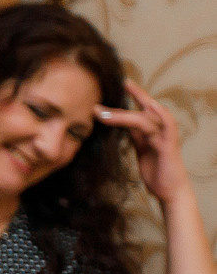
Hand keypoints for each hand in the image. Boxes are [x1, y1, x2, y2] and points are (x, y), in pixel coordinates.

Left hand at [98, 80, 190, 205]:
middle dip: (129, 98)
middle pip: (143, 109)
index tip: (121, 82)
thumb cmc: (156, 171)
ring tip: (103, 113)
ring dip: (123, 115)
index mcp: (152, 131)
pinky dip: (159, 115)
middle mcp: (160, 130)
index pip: (140, 109)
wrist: (170, 191)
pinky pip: (166, 127)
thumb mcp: (141, 149)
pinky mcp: (169, 146)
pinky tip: (148, 107)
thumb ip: (135, 135)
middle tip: (109, 94)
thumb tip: (120, 122)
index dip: (133, 95)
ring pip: (145, 119)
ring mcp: (165, 136)